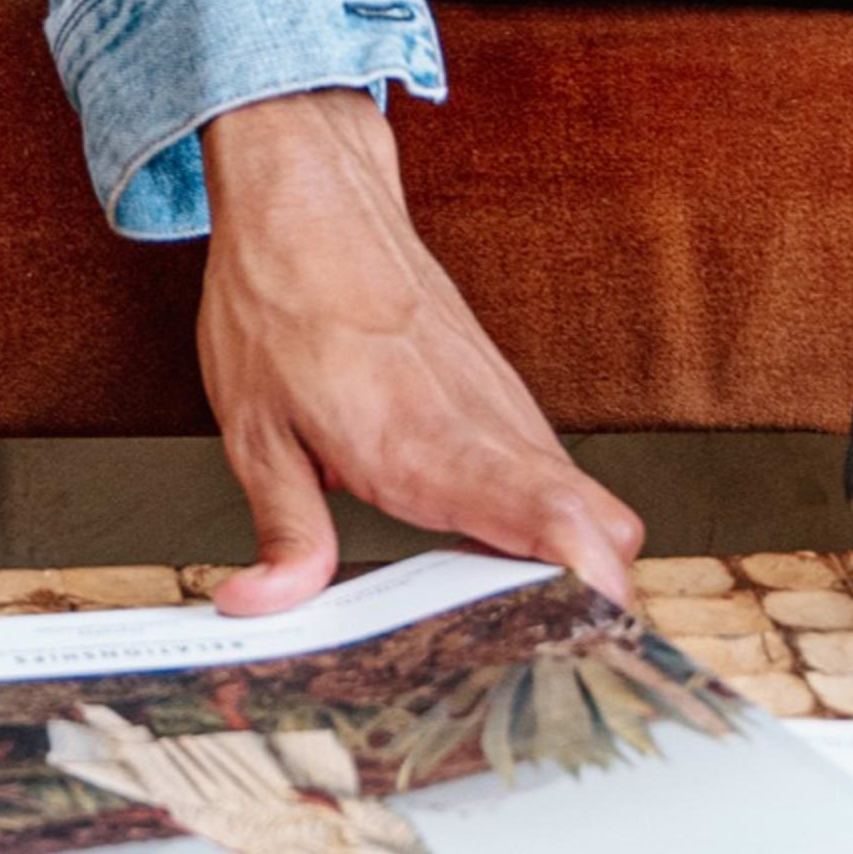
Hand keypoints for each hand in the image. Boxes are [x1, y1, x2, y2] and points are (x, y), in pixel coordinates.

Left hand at [195, 87, 638, 618]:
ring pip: (585, 501)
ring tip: (519, 624)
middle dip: (599, 600)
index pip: (550, 517)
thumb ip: (285, 529)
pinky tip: (488, 551)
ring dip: (573, 564)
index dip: (589, 582)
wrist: (310, 195)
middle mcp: (483, 427)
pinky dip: (546, 523)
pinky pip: (551, 471)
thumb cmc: (279, 298)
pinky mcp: (500, 393)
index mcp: (425, 445)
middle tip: (555, 657)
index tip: (595, 634)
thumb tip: (271, 605)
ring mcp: (502, 406)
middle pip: (599, 527)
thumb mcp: (253, 428)